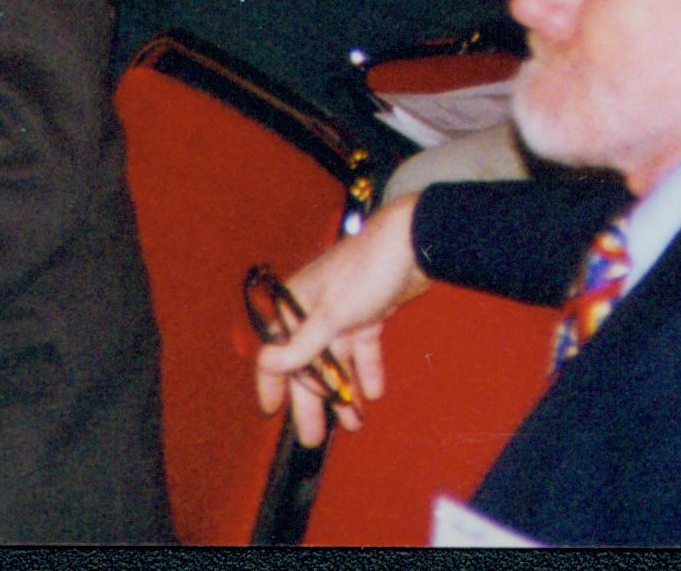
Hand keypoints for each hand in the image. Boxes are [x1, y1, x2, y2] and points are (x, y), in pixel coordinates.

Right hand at [253, 194, 432, 446]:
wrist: (414, 242)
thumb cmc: (365, 272)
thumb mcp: (330, 314)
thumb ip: (301, 344)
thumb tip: (265, 363)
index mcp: (296, 304)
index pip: (274, 350)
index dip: (271, 382)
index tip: (270, 411)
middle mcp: (315, 310)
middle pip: (308, 362)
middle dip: (312, 400)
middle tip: (313, 438)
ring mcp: (344, 312)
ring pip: (337, 360)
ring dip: (343, 391)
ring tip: (352, 424)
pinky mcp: (370, 312)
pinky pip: (363, 349)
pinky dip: (366, 370)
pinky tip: (372, 393)